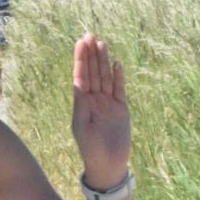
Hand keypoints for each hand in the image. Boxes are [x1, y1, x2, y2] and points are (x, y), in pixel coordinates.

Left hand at [71, 33, 130, 188]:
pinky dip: (118, 77)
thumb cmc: (91, 148)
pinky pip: (119, 89)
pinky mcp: (121, 109)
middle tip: (90, 35)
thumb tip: (78, 84)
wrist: (108, 164)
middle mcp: (95, 100)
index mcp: (82, 102)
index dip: (81, 59)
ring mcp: (108, 103)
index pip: (81, 75)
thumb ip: (81, 104)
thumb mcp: (82, 125)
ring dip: (104, 61)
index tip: (80, 42)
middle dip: (91, 54)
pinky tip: (117, 64)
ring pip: (106, 78)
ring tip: (102, 44)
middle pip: (93, 72)